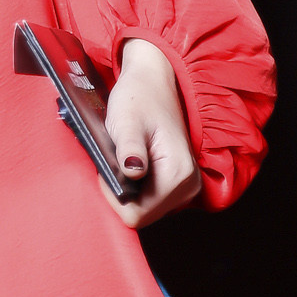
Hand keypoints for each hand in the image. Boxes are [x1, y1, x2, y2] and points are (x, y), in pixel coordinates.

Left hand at [101, 38, 200, 229]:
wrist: (154, 82)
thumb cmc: (138, 97)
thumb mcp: (127, 120)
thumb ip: (129, 147)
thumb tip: (133, 173)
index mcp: (178, 174)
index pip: (137, 214)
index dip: (114, 197)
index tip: (107, 168)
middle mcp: (188, 186)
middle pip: (142, 215)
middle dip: (121, 193)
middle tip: (114, 159)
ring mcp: (186, 187)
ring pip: (146, 209)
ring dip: (128, 189)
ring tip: (123, 157)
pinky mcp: (179, 183)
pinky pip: (151, 199)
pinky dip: (136, 186)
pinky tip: (131, 163)